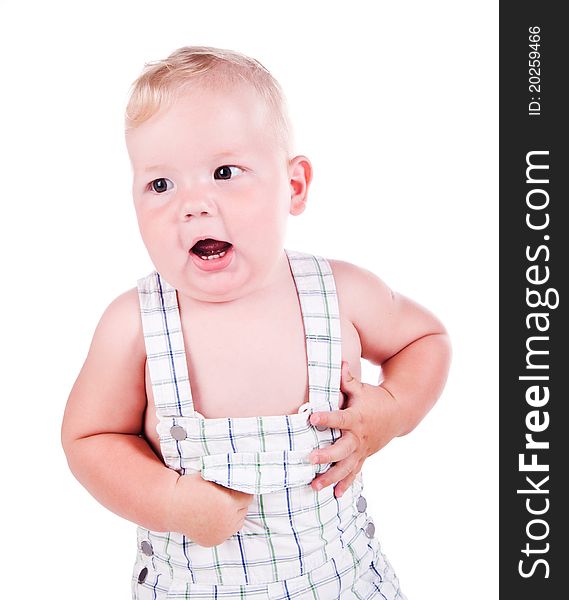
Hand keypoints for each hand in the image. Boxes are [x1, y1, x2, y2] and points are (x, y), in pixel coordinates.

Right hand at [167, 472, 253, 545]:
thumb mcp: (212, 477)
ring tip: (220, 506)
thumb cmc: (190, 486)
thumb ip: (230, 481)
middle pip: (243, 509)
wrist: (170, 505)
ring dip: (233, 514)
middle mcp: (226, 521)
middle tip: (226, 495)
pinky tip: (214, 516)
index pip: (248, 496)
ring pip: (237, 522)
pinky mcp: (214, 540)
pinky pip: (226, 532)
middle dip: (238, 502)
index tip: (235, 486)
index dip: (242, 490)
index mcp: (228, 503)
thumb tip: (245, 479)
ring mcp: (220, 533)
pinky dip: (224, 525)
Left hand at [308, 361, 401, 497]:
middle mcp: (358, 437)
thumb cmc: (375, 398)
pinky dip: (345, 485)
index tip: (311, 418)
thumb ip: (347, 379)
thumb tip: (339, 362)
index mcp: (356, 417)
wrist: (398, 413)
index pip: (339, 418)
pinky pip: (354, 473)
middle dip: (326, 455)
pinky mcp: (363, 457)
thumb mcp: (361, 388)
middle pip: (342, 449)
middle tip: (310, 458)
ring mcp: (362, 450)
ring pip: (346, 467)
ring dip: (330, 477)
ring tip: (314, 485)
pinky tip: (334, 496)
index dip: (326, 418)